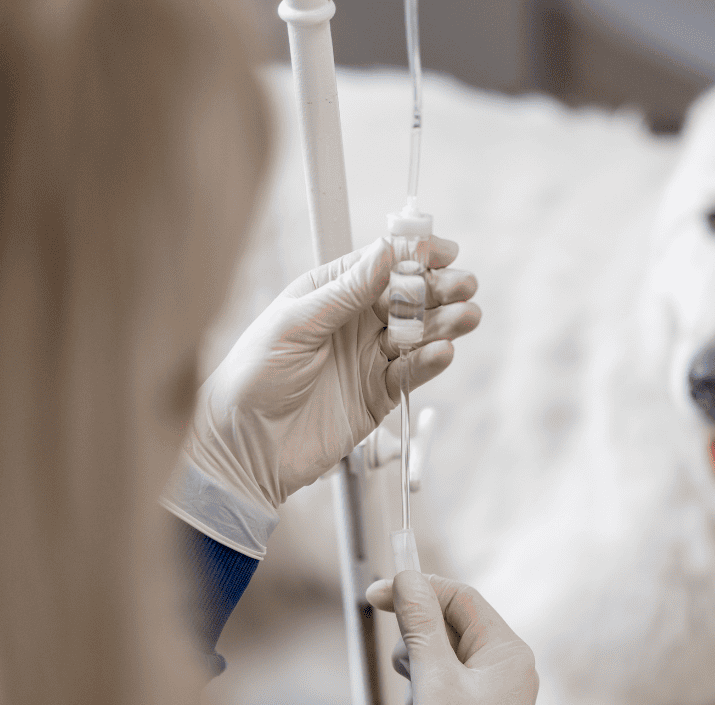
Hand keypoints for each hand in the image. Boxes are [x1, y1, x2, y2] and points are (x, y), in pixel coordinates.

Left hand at [163, 236, 478, 555]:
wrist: (246, 443)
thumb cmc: (255, 375)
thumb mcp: (297, 323)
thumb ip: (345, 291)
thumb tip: (385, 252)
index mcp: (328, 293)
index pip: (380, 265)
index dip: (413, 255)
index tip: (444, 250)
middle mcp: (353, 322)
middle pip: (407, 299)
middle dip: (438, 290)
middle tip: (465, 285)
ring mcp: (368, 359)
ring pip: (417, 335)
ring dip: (443, 324)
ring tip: (468, 316)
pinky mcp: (378, 395)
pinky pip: (411, 375)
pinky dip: (429, 364)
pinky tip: (444, 352)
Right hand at [366, 572, 537, 704]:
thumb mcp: (433, 682)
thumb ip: (419, 626)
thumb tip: (406, 579)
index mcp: (508, 652)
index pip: (461, 598)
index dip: (418, 589)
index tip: (376, 593)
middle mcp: (506, 666)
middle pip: (450, 623)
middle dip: (417, 640)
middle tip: (407, 668)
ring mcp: (492, 689)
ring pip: (441, 653)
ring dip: (418, 669)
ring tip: (421, 704)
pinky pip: (442, 681)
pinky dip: (424, 691)